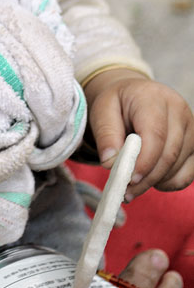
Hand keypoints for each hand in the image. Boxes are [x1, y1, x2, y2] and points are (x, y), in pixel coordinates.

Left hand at [85, 69, 193, 197]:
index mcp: (153, 98)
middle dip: (147, 178)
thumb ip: (105, 135)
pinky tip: (151, 180)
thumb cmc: (118, 104)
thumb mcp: (102, 111)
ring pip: (179, 165)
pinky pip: (188, 173)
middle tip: (126, 191)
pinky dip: (170, 183)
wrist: (134, 96)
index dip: (144, 161)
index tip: (128, 179)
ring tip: (132, 186)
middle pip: (169, 153)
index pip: (155, 134)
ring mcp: (191, 127)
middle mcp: (178, 110)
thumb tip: (110, 163)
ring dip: (156, 182)